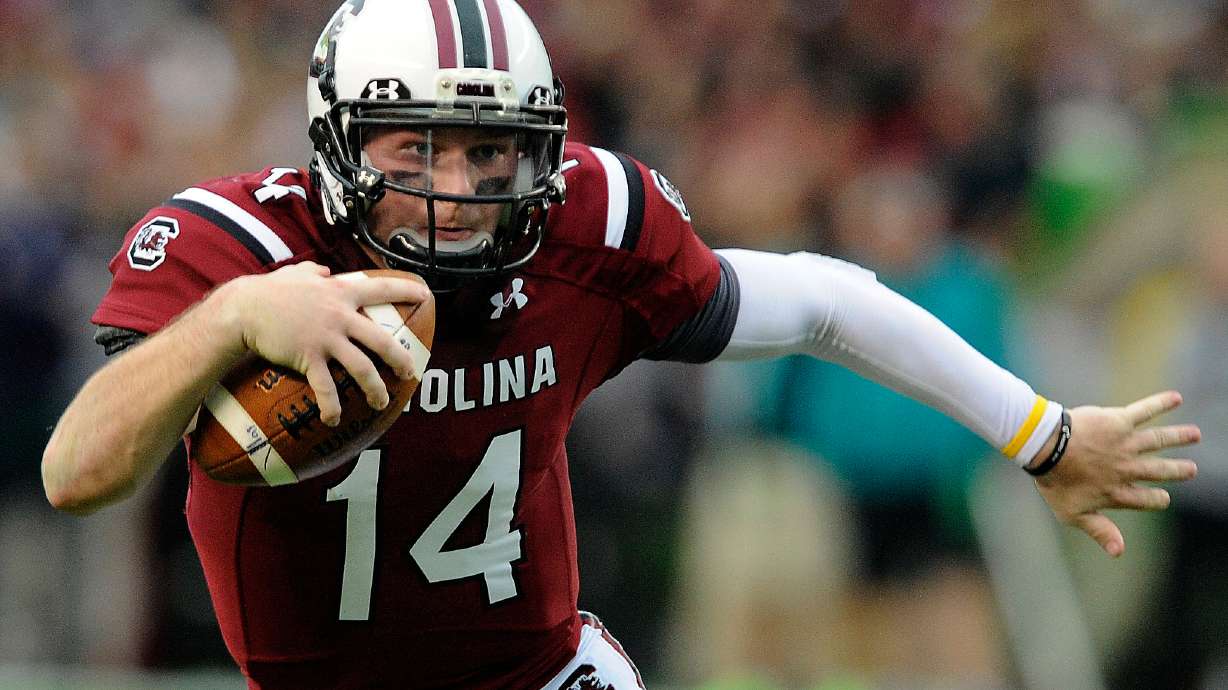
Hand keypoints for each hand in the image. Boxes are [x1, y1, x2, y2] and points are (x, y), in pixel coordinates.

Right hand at [215, 261, 431, 425]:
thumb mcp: (297, 273)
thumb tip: (322, 269)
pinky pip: (326, 387)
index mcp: (341, 292)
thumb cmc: (270, 291)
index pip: (382, 288)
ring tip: (381, 402)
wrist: (243, 309)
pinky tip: (333, 420)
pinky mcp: (308, 357)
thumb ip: (314, 272)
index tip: (426, 295)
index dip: (406, 290)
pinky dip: (332, 406)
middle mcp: (340, 315)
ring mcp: (326, 337)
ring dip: (375, 389)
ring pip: (362, 368)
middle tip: (410, 372)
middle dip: (401, 359)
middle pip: (382, 340)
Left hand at [1033, 391, 1198, 556]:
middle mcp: (1127, 468)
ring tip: (1195, 434)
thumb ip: (1099, 531)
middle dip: (1177, 471)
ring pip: (1159, 440)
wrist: (1046, 449)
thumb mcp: (1073, 514)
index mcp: (1116, 491)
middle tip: (1191, 469)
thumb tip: (1120, 552)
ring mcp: (1125, 444)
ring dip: (1178, 437)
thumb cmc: (1054, 482)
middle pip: (1159, 471)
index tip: (1163, 499)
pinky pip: (1145, 411)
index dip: (1156, 501)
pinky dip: (1160, 403)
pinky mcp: (1119, 422)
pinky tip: (1176, 397)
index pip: (1145, 500)